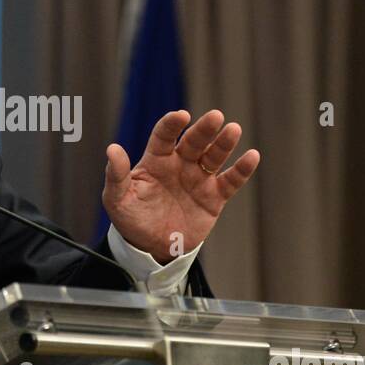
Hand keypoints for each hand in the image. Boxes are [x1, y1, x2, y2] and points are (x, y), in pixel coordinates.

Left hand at [102, 110, 259, 263]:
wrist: (151, 248)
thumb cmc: (132, 219)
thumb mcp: (117, 200)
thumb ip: (117, 175)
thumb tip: (112, 149)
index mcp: (156, 160)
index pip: (164, 136)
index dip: (172, 124)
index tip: (181, 116)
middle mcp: (180, 164)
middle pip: (194, 142)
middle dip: (204, 129)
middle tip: (215, 116)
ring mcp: (198, 179)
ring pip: (214, 156)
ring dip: (224, 143)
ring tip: (233, 130)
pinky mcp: (214, 197)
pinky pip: (230, 181)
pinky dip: (242, 169)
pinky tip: (252, 156)